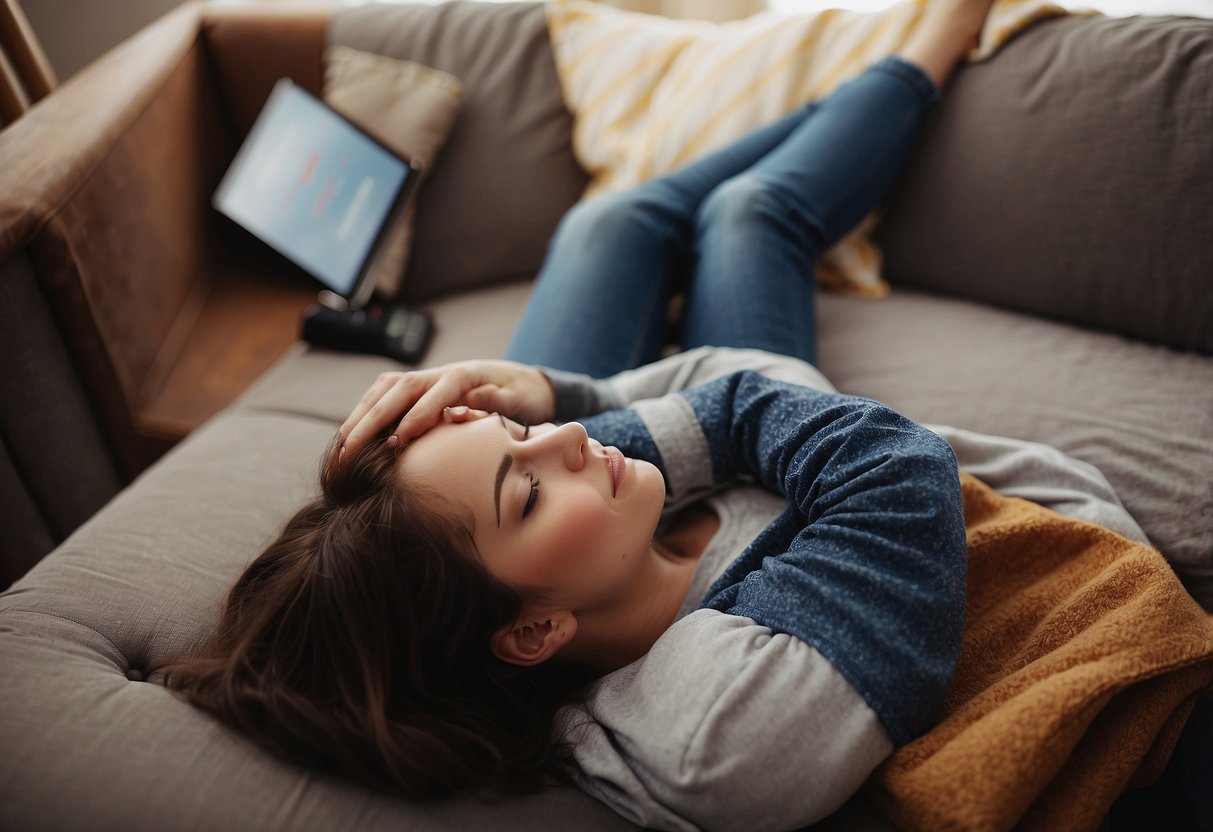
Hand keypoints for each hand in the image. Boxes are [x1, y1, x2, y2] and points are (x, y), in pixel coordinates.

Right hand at [338, 360, 555, 458]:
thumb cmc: (520, 396)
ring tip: (341, 446)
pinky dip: (364, 412)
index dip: (415, 417)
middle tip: (350, 449)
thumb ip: (496, 401)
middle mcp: (439, 373)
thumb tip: (471, 403)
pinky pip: (382, 395)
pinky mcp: (414, 386)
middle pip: (397, 389)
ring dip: (360, 415)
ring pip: (383, 390)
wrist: (520, 381)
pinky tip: (350, 437)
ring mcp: (424, 377)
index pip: (434, 394)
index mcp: (465, 376)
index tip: (397, 441)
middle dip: (371, 418)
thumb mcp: (518, 400)